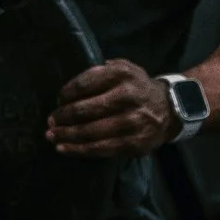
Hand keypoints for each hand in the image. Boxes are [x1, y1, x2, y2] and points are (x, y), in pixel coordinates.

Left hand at [47, 60, 179, 158]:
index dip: (66, 94)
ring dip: (66, 136)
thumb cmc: (137, 87)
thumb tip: (70, 90)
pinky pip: (100, 149)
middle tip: (50, 121)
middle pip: (84, 110)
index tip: (58, 100)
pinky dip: (78, 150)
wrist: (169, 109)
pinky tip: (65, 149)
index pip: (84, 84)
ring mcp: (132, 123)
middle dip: (62, 117)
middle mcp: (128, 97)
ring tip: (52, 136)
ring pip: (90, 133)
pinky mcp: (133, 144)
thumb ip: (100, 72)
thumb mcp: (124, 68)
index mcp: (122, 75)